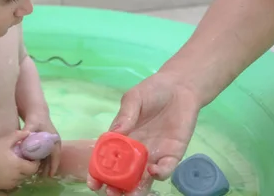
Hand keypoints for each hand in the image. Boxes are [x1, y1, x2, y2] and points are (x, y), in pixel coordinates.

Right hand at [0, 130, 39, 189]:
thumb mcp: (5, 141)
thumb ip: (18, 135)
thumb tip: (28, 132)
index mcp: (18, 165)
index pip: (33, 168)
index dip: (35, 163)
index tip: (33, 157)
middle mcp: (16, 176)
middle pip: (29, 174)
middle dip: (29, 168)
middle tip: (26, 160)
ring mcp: (10, 182)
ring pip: (22, 179)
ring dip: (22, 173)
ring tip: (18, 165)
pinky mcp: (5, 186)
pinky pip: (15, 183)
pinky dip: (15, 178)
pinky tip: (11, 171)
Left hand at [22, 111, 60, 176]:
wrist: (36, 110)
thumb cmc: (35, 118)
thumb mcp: (31, 125)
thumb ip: (27, 134)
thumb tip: (22, 144)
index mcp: (53, 139)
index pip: (55, 155)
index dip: (53, 166)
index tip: (50, 175)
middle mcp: (54, 141)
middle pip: (53, 158)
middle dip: (49, 167)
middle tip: (43, 177)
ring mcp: (50, 141)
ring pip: (49, 156)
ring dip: (46, 164)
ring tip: (39, 173)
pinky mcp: (46, 141)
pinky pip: (46, 152)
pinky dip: (42, 159)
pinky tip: (36, 164)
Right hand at [87, 71, 200, 195]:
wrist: (180, 88)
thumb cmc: (152, 91)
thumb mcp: (133, 99)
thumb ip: (125, 116)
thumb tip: (114, 133)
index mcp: (121, 138)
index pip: (107, 158)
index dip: (99, 171)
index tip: (93, 182)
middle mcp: (135, 150)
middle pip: (124, 174)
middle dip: (116, 186)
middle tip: (111, 193)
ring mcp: (154, 154)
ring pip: (143, 178)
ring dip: (136, 189)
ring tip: (130, 195)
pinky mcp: (172, 154)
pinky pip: (165, 169)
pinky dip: (159, 173)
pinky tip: (153, 171)